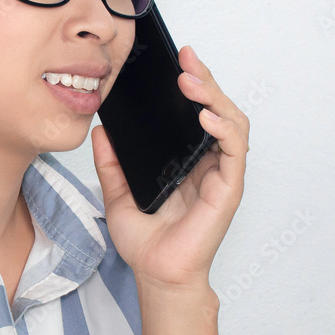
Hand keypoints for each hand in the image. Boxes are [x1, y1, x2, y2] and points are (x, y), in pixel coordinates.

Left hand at [91, 45, 248, 290]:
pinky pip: (234, 152)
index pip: (198, 112)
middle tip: (186, 59)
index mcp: (187, 160)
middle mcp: (208, 163)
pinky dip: (224, 129)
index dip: (193, 83)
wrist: (155, 275)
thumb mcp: (117, 193)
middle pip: (218, 109)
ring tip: (191, 82)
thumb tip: (100, 131)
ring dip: (215, 98)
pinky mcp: (227, 190)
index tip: (177, 60)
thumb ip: (110, 162)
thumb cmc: (146, 242)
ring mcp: (220, 175)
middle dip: (205, 79)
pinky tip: (206, 116)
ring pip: (232, 123)